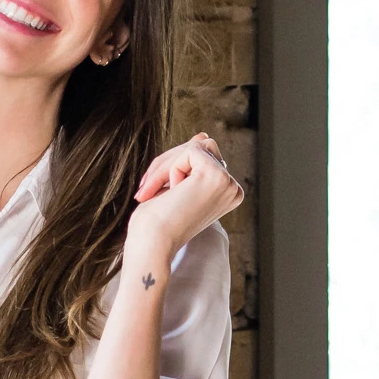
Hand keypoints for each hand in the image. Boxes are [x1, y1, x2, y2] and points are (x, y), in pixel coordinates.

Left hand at [129, 132, 244, 258]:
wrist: (152, 243)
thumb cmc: (156, 222)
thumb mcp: (175, 185)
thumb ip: (192, 161)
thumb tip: (204, 135)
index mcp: (226, 193)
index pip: (203, 158)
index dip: (173, 168)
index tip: (153, 192)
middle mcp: (232, 189)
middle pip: (201, 147)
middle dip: (168, 163)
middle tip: (146, 190)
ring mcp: (227, 182)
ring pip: (194, 146)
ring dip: (166, 166)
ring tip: (155, 191)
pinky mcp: (216, 175)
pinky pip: (188, 150)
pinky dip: (168, 168)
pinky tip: (168, 192)